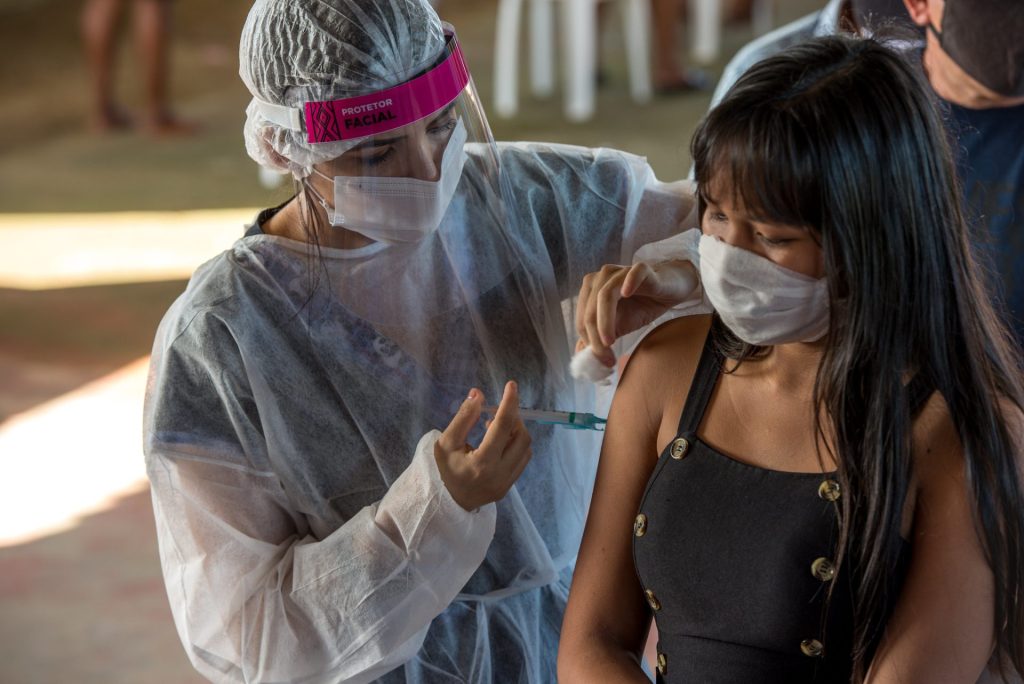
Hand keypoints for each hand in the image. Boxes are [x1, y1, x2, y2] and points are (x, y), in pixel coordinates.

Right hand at [434, 381, 532, 511]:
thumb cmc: (448, 469)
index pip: (502, 426)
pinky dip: (516, 444)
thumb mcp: (446, 442)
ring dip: (516, 431)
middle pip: (521, 436)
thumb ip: (463, 417)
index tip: (511, 385)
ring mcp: (508, 481)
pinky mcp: (511, 485)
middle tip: (497, 413)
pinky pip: (524, 458)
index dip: (509, 403)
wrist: (451, 501)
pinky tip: (501, 442)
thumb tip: (479, 393)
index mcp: (482, 462)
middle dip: (513, 418)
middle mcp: (499, 473)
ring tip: (496, 428)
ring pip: (526, 447)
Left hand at [575, 260, 698, 366]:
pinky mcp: (642, 268)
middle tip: (608, 359)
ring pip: (605, 295)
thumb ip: (600, 338)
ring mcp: (620, 271)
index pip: (583, 319)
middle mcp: (601, 278)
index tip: (603, 362)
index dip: (589, 343)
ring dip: (606, 322)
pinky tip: (627, 294)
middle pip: (590, 310)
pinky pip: (633, 273)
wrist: (669, 290)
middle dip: (596, 338)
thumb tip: (581, 355)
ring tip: (611, 342)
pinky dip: (629, 282)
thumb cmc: (641, 306)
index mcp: (590, 291)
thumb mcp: (619, 326)